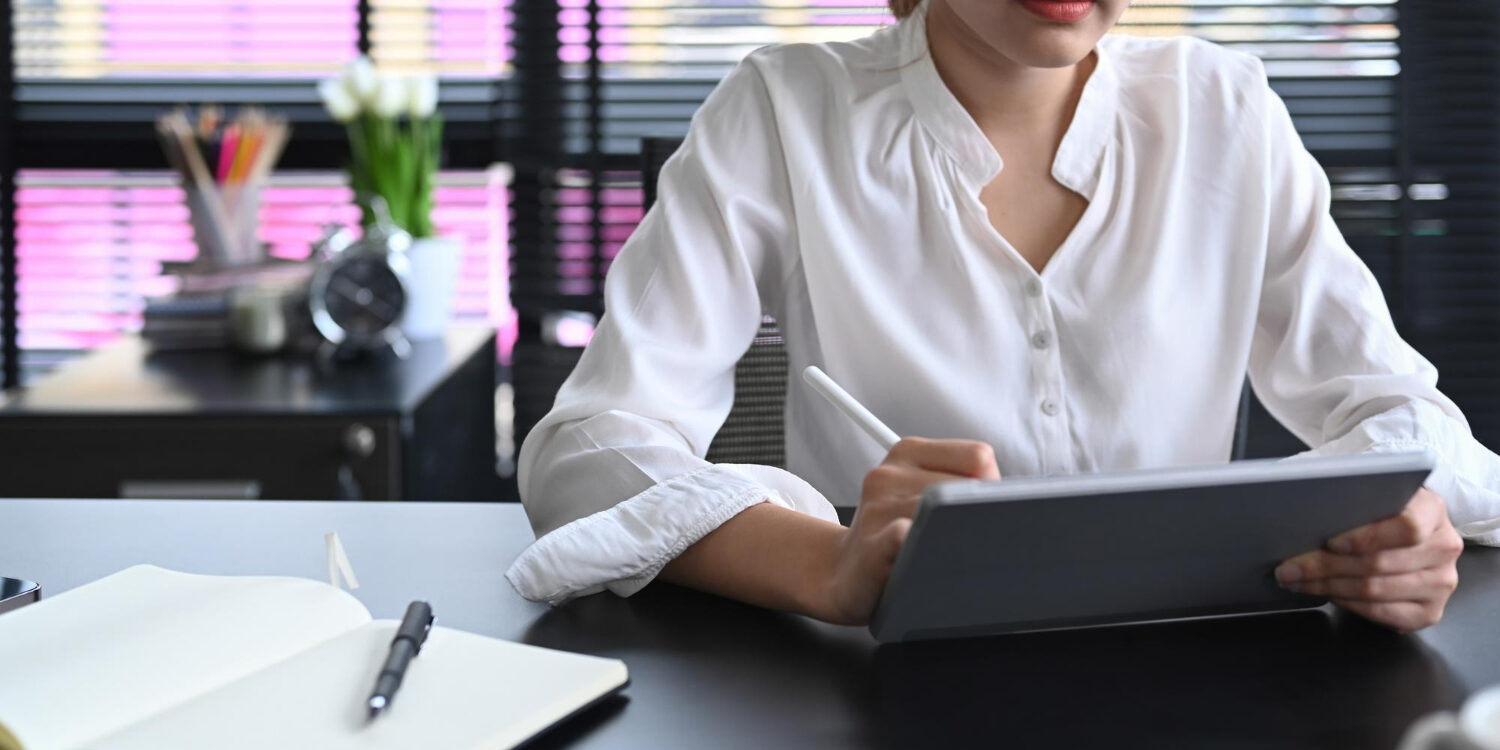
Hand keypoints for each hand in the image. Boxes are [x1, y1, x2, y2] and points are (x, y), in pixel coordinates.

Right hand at [817, 437, 999, 625]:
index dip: (993, 489)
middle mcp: (888, 475)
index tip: (984, 512)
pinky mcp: (871, 548)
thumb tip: (1010, 501)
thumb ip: (962, 482)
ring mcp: (877, 511)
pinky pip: (902, 535)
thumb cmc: (894, 536)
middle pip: (964, 490)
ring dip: (957, 542)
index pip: (978, 457)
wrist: (844, 575)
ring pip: (943, 517)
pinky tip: (926, 557)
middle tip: (964, 541)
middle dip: (978, 519)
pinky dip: (920, 542)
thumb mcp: (920, 491)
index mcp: (908, 453)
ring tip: (940, 556)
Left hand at [1275, 488, 1463, 631]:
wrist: (1407, 533)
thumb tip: (1307, 505)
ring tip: (1298, 580)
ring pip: (1376, 590)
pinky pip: (1383, 613)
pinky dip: (1349, 604)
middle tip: (1291, 566)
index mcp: (1432, 510)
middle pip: (1381, 562)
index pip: (1407, 527)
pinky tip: (1327, 593)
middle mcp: (1443, 546)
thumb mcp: (1372, 493)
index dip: (1365, 537)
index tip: (1330, 542)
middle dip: (1326, 566)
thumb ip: (1353, 496)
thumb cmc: (1381, 510)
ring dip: (1329, 586)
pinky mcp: (1430, 610)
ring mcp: (1441, 582)